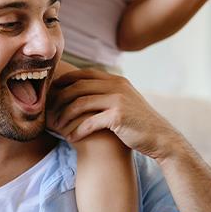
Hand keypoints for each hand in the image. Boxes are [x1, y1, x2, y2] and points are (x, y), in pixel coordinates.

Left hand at [48, 69, 179, 160]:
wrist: (160, 138)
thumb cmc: (138, 122)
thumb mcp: (125, 100)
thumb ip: (108, 93)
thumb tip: (84, 91)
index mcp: (116, 80)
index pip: (84, 74)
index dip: (66, 81)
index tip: (53, 92)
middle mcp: (116, 85)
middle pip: (78, 87)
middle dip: (60, 99)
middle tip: (49, 111)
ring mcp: (118, 99)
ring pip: (80, 103)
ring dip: (65, 116)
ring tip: (57, 126)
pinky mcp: (118, 116)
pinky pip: (89, 121)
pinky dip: (77, 130)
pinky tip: (71, 138)